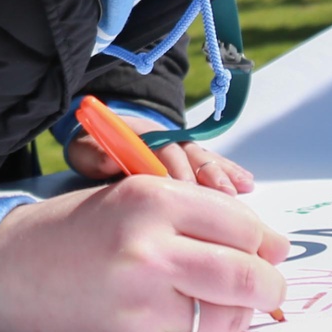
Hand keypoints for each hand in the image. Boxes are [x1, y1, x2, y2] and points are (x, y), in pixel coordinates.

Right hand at [0, 176, 287, 331]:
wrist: (2, 273)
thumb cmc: (70, 232)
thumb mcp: (129, 197)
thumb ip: (194, 214)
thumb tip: (268, 246)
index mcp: (151, 199)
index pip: (243, 225)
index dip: (264, 241)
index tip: (269, 250)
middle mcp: (150, 249)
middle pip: (248, 275)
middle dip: (268, 284)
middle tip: (269, 286)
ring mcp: (143, 302)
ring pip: (229, 316)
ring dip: (239, 313)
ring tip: (225, 303)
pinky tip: (188, 319)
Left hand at [64, 127, 254, 193]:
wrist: (108, 135)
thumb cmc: (95, 150)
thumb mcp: (85, 150)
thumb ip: (93, 155)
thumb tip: (106, 160)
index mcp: (139, 137)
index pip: (158, 152)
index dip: (172, 170)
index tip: (182, 188)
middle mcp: (165, 140)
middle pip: (188, 157)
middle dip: (204, 175)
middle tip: (221, 195)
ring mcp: (182, 149)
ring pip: (204, 161)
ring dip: (222, 176)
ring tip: (239, 190)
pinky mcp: (193, 159)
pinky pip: (215, 163)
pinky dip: (230, 172)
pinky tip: (246, 183)